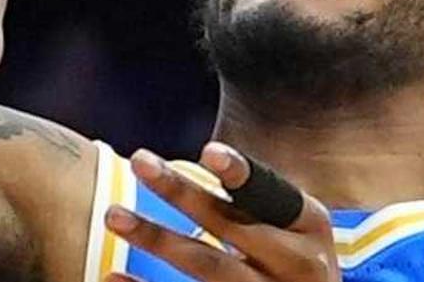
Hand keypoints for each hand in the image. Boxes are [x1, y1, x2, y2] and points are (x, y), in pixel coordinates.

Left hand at [104, 142, 340, 281]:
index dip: (242, 174)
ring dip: (157, 238)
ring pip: (207, 266)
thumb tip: (209, 160)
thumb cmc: (298, 264)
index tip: (208, 153)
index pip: (274, 195)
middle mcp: (296, 264)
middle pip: (231, 226)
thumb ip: (265, 201)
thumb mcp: (301, 230)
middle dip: (183, 192)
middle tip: (140, 161)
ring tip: (114, 215)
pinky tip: (111, 277)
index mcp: (311, 228)